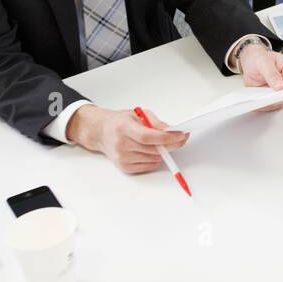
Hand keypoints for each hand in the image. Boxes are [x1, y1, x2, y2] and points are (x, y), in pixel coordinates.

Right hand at [67, 105, 188, 174]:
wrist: (101, 132)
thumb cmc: (120, 122)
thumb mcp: (138, 114)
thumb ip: (156, 122)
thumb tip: (172, 130)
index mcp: (123, 127)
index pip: (148, 136)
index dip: (166, 138)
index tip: (181, 136)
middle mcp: (120, 143)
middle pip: (153, 149)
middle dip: (170, 145)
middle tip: (179, 139)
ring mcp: (121, 157)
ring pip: (153, 158)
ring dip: (161, 152)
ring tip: (155, 143)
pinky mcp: (124, 167)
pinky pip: (148, 166)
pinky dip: (154, 159)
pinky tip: (148, 151)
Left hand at [237, 43, 282, 111]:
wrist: (249, 62)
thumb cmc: (259, 58)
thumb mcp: (263, 62)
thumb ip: (272, 74)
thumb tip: (281, 86)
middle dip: (281, 97)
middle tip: (270, 97)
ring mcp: (282, 90)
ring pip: (282, 102)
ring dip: (272, 102)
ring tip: (261, 98)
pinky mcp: (274, 98)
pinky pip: (272, 106)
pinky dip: (265, 105)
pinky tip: (258, 101)